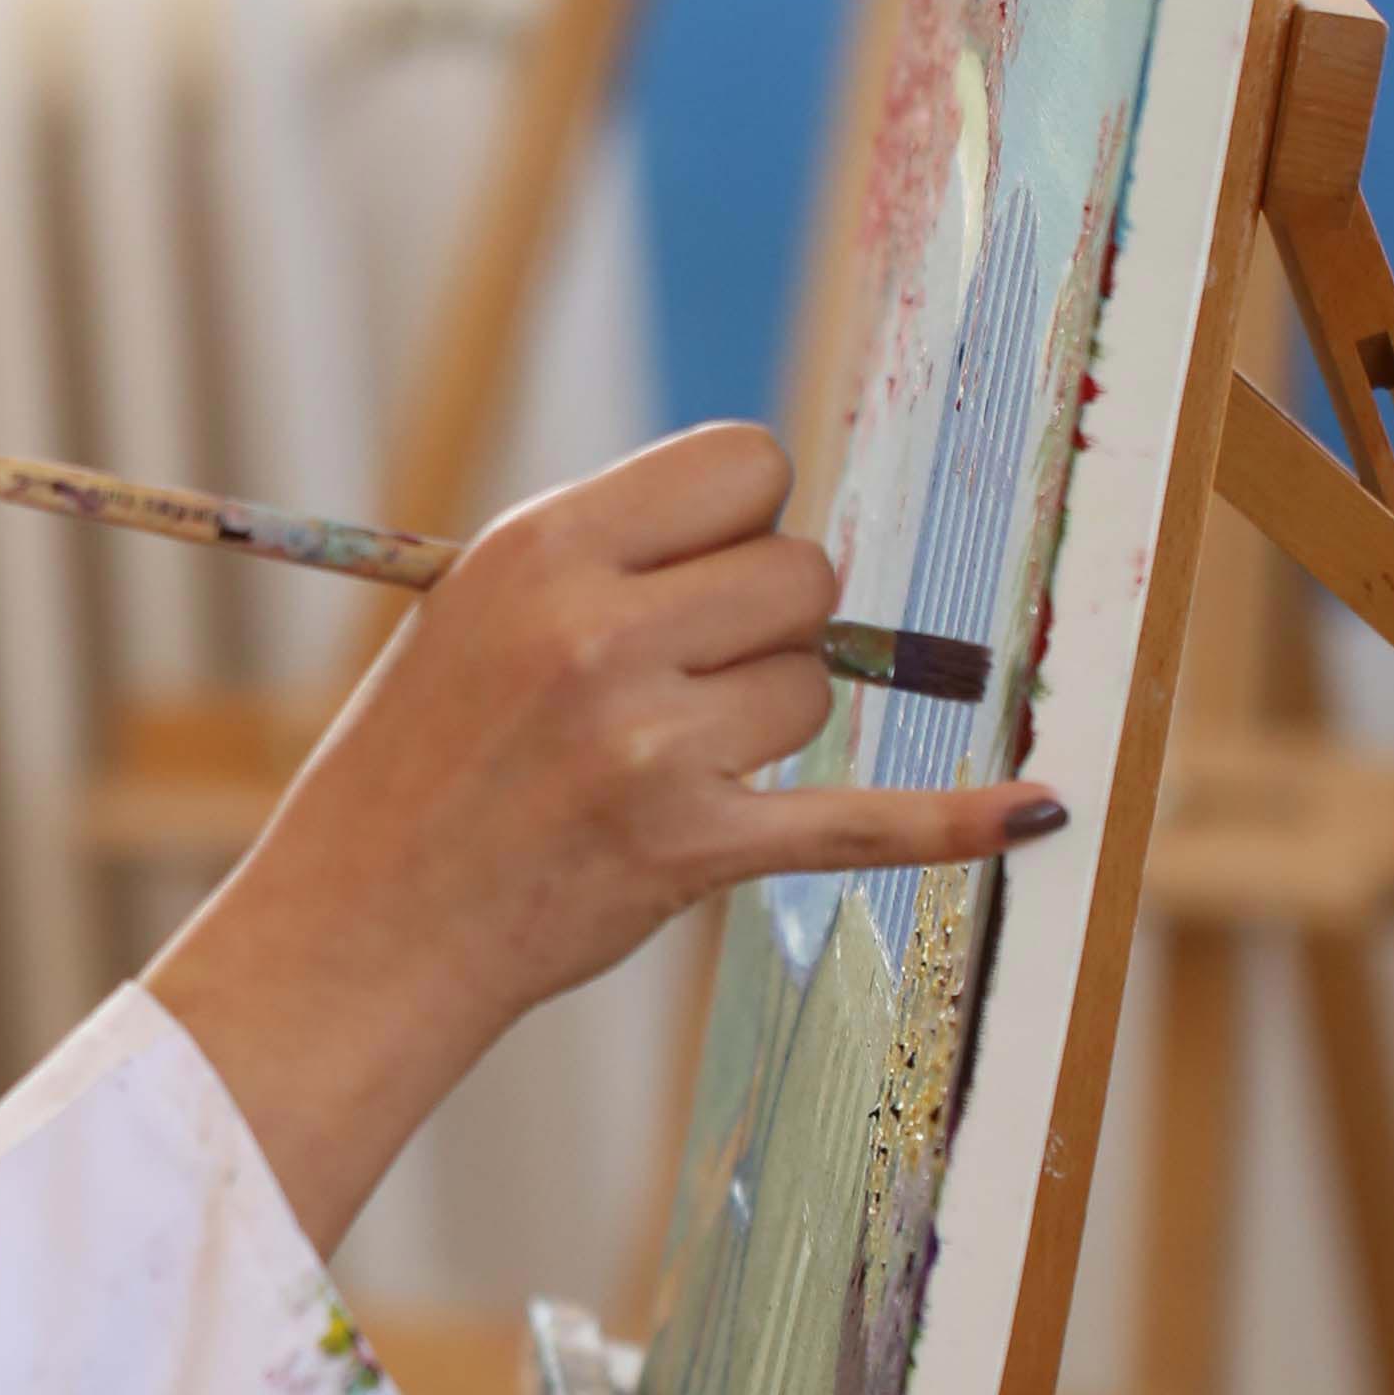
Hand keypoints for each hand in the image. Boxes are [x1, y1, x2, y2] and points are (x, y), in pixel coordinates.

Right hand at [143, 422, 1065, 1248]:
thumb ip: (620, 558)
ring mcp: (646, 744)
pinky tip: (1035, 807)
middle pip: (801, 572)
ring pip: (814, 689)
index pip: (744, 463)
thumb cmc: (420, 765)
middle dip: (766, 623)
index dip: (745, 517)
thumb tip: (777, 535)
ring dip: (764, 726)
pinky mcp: (688, 848)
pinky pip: (856, 819)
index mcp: (543, 549)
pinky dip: (950, 824)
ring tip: (653, 768)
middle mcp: (596, 633)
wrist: (358, 932)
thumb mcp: (483, 613)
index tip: (698, 572)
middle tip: (678, 683)